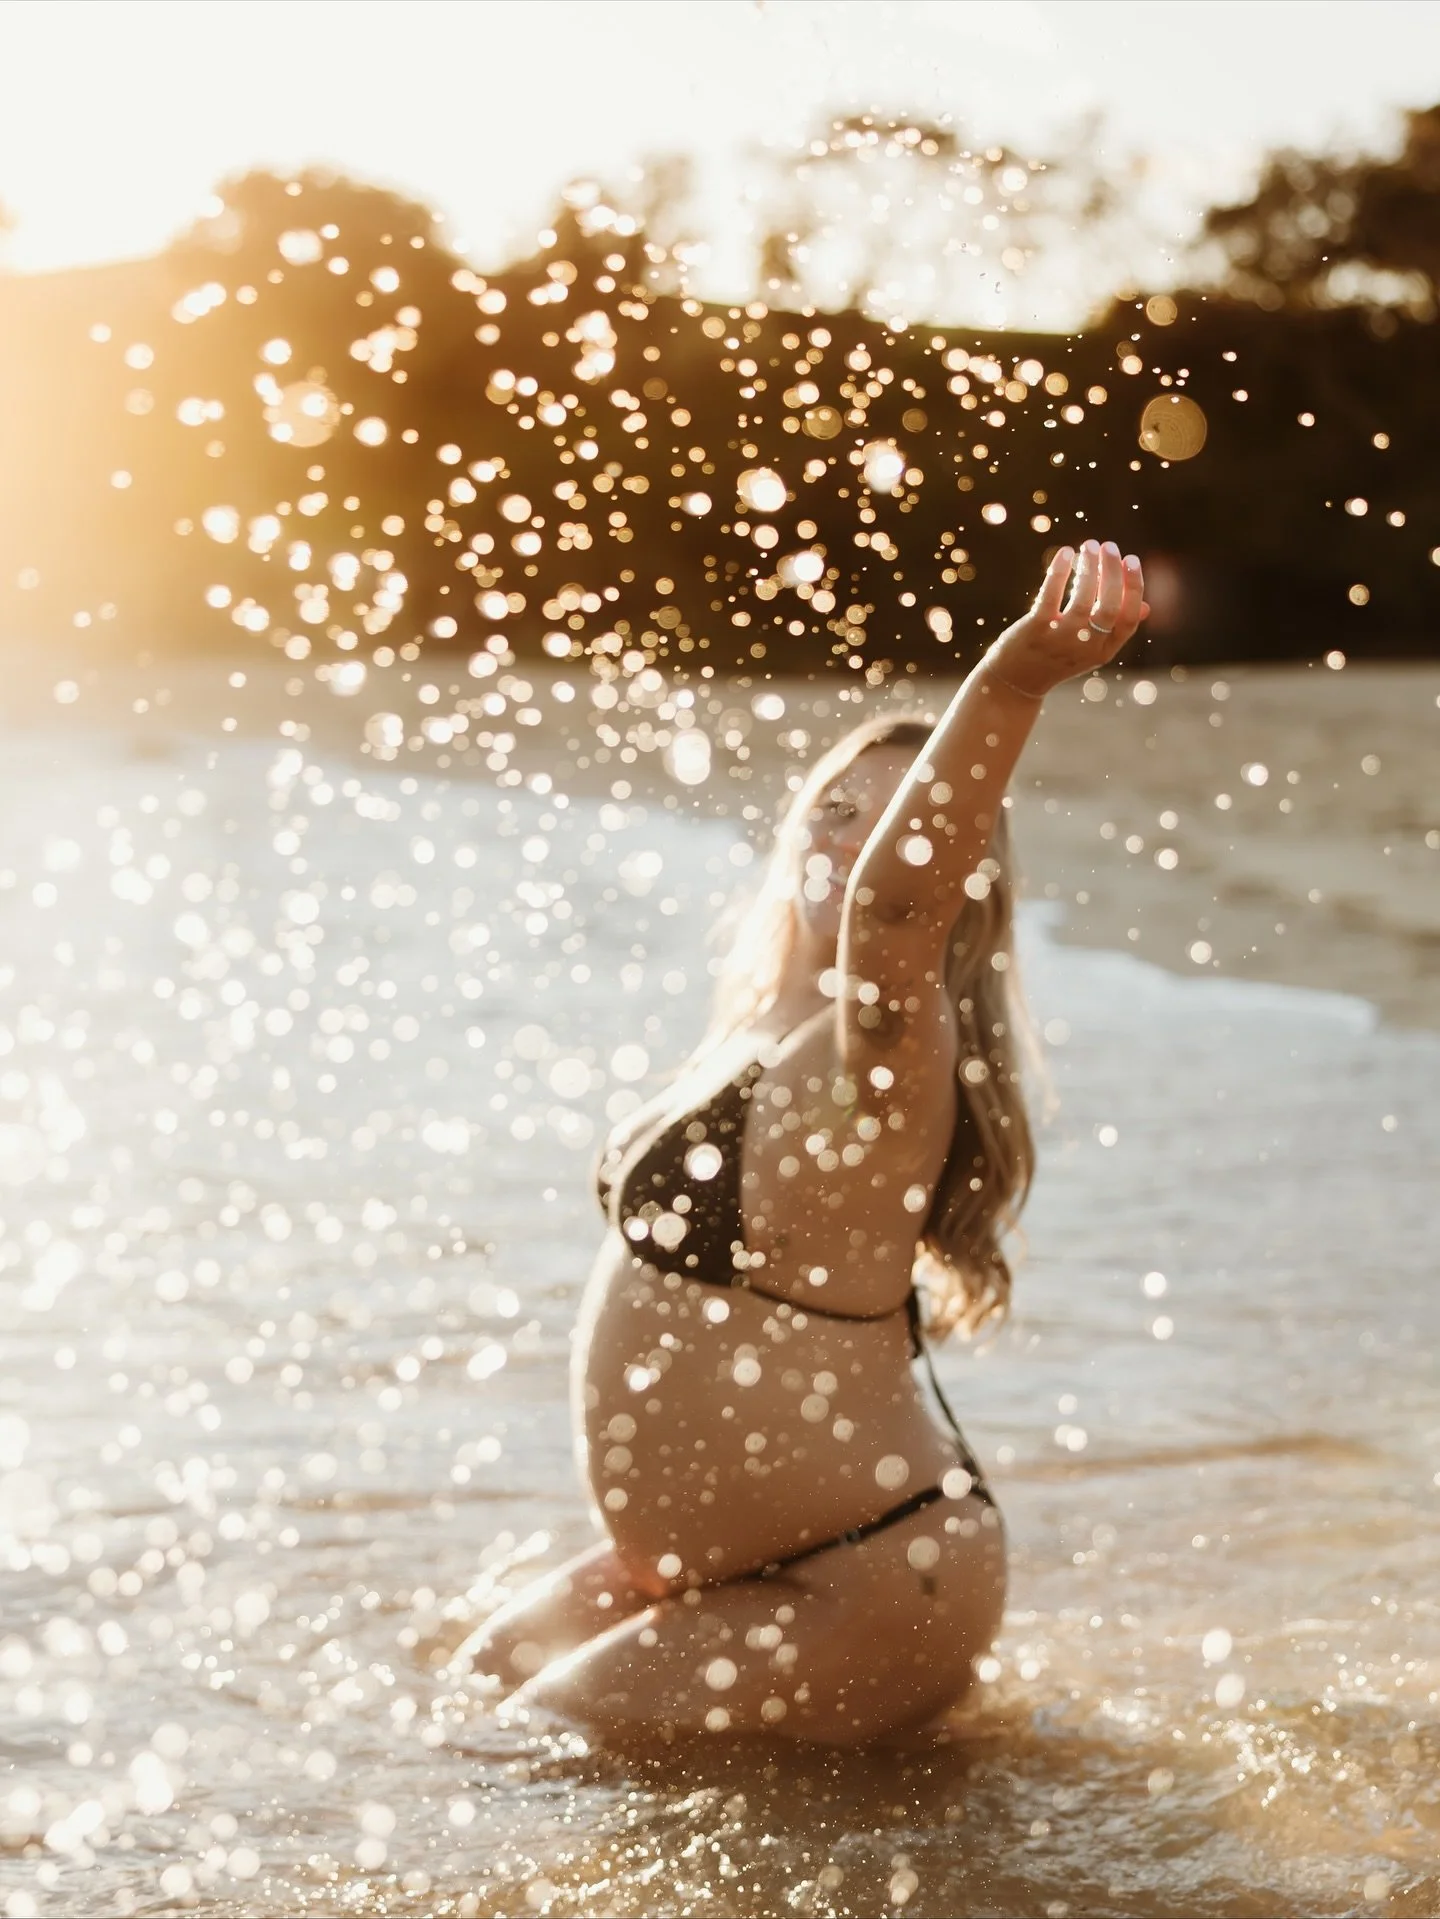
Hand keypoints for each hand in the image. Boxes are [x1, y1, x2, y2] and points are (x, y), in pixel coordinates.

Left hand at [984, 541, 1148, 698]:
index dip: (1134, 587)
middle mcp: (1085, 647)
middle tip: (1109, 546)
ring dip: (1089, 567)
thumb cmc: (1057, 658)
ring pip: (1084, 599)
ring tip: (1089, 546)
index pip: (1128, 618)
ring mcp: (1061, 639)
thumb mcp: (1090, 650)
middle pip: (1110, 606)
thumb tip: (1145, 607)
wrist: (1016, 682)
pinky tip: (1065, 552)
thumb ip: (1114, 630)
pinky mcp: (1036, 629)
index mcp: (1103, 651)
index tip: (1131, 559)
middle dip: (1113, 571)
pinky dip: (1060, 571)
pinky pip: (1051, 594)